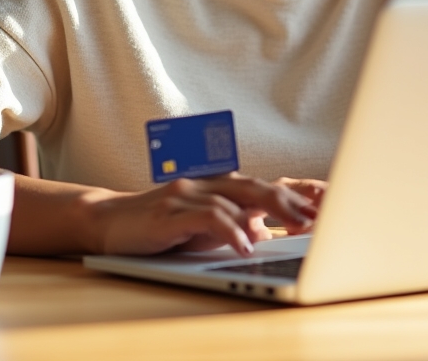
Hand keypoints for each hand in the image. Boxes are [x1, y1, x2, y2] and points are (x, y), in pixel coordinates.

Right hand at [84, 173, 318, 256]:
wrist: (108, 222)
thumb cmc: (157, 228)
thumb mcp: (200, 227)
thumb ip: (230, 224)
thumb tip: (264, 232)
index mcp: (214, 185)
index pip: (259, 185)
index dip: (290, 193)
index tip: (319, 206)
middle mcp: (203, 182)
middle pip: (253, 186)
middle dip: (288, 201)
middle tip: (316, 216)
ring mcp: (186, 193)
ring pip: (234, 197)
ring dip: (267, 213)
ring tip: (293, 228)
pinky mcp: (170, 211)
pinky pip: (207, 216)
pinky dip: (229, 229)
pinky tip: (244, 245)